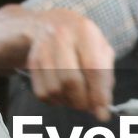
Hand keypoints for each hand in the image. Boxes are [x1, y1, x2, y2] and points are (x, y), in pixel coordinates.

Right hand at [0, 5, 115, 120]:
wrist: (49, 24)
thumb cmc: (82, 42)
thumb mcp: (100, 49)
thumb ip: (105, 78)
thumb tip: (103, 108)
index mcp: (84, 31)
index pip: (92, 67)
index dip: (98, 94)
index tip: (103, 113)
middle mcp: (61, 36)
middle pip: (70, 81)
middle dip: (82, 101)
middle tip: (89, 106)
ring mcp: (42, 49)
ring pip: (54, 90)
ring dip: (68, 101)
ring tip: (76, 96)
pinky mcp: (32, 62)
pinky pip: (42, 93)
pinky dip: (55, 100)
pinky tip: (63, 92)